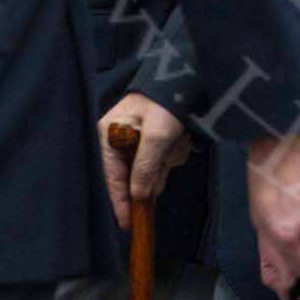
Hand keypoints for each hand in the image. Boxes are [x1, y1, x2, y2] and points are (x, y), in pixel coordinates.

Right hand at [98, 92, 191, 231]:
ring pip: (153, 168)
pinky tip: (181, 136)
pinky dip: (174, 152)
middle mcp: (119, 138)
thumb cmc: (167, 103)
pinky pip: (163, 158)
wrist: (189, 76)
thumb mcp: (157, 135)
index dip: (120, 201)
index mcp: (109, 135)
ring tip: (178, 135)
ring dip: (169, 157)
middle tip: (170, 151)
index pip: (112, 176)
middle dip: (157, 168)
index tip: (128, 223)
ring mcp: (137, 139)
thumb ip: (145, 167)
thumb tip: (137, 196)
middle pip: (135, 174)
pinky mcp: (154, 139)